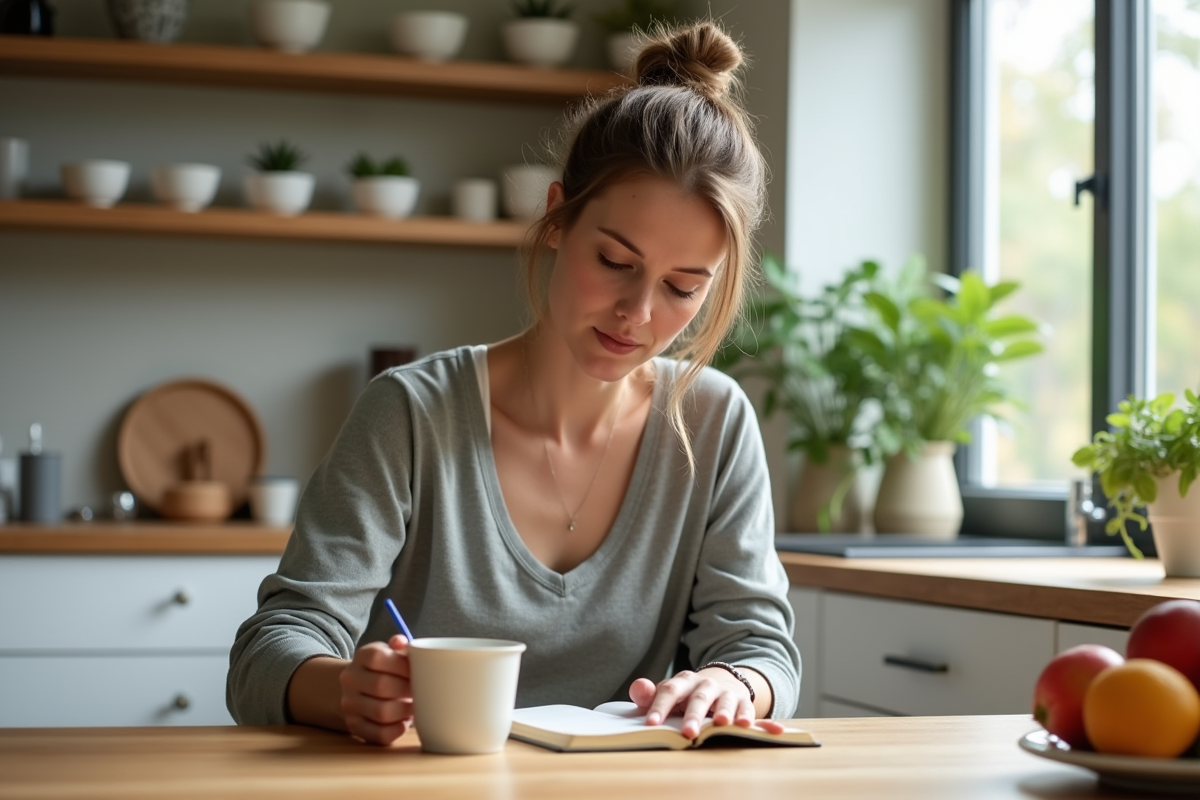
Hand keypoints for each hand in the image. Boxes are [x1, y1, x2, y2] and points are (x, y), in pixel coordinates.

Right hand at [339, 634, 412, 744]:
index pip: (377, 658)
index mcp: (361, 656)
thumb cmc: (386, 669)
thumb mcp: (390, 652)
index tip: (420, 671)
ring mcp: (349, 705)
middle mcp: (350, 680)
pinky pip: (378, 734)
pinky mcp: (355, 727)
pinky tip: (404, 723)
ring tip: (416, 706)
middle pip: (381, 686)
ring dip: (404, 711)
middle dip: (407, 689)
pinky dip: (396, 730)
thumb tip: (402, 643)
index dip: (402, 666)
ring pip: (381, 712)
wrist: (359, 689)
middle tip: (423, 691)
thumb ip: (400, 647)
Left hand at [629, 668, 785, 739]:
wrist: (722, 681)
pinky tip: (746, 724)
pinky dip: (748, 716)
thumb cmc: (687, 695)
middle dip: (693, 715)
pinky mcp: (743, 701)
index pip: (670, 691)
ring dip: (724, 711)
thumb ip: (649, 694)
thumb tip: (637, 688)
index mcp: (683, 681)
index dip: (660, 706)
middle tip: (688, 733)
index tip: (651, 724)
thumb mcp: (669, 692)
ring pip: (724, 701)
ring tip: (721, 723)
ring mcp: (725, 692)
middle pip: (698, 698)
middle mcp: (706, 684)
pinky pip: (747, 709)